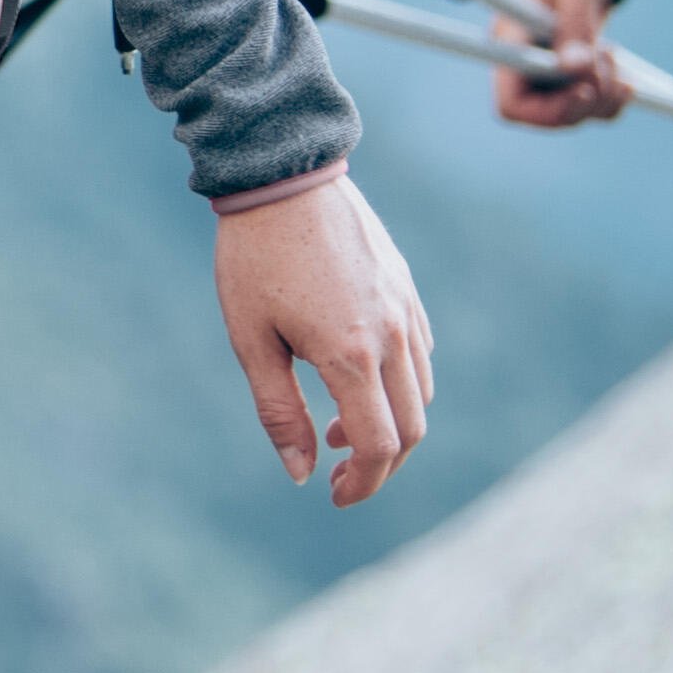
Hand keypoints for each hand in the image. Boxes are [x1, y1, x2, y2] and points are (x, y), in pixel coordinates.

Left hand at [213, 173, 432, 507]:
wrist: (283, 175)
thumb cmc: (252, 257)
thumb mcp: (250, 339)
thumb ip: (279, 411)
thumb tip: (302, 474)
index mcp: (351, 355)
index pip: (381, 447)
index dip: (364, 485)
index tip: (335, 497)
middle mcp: (391, 336)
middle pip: (412, 429)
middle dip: (382, 466)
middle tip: (340, 475)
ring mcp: (405, 310)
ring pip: (421, 393)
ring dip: (391, 424)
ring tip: (339, 428)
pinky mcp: (406, 289)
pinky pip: (420, 354)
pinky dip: (400, 384)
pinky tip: (358, 378)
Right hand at [493, 0, 634, 129]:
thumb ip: (575, 22)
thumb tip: (576, 69)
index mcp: (510, 42)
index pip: (511, 102)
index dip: (546, 111)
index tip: (585, 88)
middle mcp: (524, 64)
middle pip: (544, 115)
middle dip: (585, 101)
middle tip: (607, 63)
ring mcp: (548, 73)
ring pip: (574, 114)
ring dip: (604, 95)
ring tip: (613, 54)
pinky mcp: (572, 75)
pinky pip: (593, 107)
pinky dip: (615, 97)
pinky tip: (624, 74)